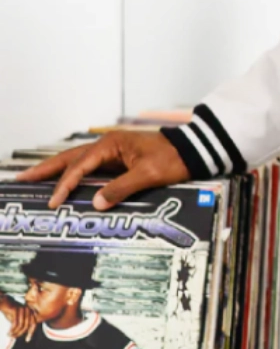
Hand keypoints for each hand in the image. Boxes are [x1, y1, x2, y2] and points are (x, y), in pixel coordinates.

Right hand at [0, 294, 37, 339]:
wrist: (3, 304)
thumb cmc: (11, 313)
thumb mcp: (18, 320)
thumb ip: (23, 325)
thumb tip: (26, 335)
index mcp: (30, 312)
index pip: (33, 324)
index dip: (31, 333)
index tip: (27, 340)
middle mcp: (28, 310)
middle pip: (27, 326)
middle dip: (20, 334)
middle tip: (13, 337)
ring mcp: (22, 309)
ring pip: (21, 326)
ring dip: (15, 333)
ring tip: (9, 335)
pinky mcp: (16, 310)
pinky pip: (15, 323)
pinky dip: (12, 330)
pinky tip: (8, 333)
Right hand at [16, 131, 191, 210]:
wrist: (191, 150)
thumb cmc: (172, 159)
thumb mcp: (148, 175)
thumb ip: (122, 188)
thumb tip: (96, 204)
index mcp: (111, 144)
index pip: (80, 166)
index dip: (65, 184)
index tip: (53, 202)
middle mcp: (107, 145)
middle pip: (69, 158)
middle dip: (45, 169)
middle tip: (20, 179)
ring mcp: (110, 151)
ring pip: (76, 161)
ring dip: (55, 170)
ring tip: (32, 178)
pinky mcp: (115, 159)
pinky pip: (87, 167)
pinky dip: (72, 174)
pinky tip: (62, 183)